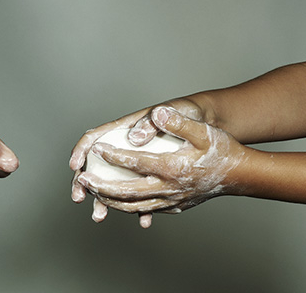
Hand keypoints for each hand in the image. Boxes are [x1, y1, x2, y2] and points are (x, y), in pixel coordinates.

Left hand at [77, 106, 243, 220]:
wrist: (242, 175)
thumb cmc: (221, 150)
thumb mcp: (203, 130)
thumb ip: (178, 122)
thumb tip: (159, 112)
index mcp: (171, 168)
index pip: (134, 163)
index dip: (112, 155)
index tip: (95, 150)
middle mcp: (168, 188)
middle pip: (127, 192)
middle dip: (101, 186)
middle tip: (81, 181)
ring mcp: (171, 201)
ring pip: (134, 206)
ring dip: (111, 201)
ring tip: (92, 193)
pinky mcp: (174, 207)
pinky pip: (147, 210)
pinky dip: (129, 208)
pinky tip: (117, 202)